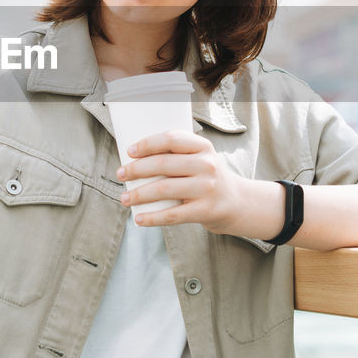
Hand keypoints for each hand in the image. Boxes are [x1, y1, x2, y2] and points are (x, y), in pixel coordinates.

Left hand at [116, 131, 249, 234]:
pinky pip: (172, 215)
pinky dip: (152, 218)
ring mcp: (207, 188)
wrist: (238, 202)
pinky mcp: (205, 211)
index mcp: (203, 147)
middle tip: (120, 174)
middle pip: (163, 165)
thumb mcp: (201, 158)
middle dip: (136, 170)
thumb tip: (134, 158)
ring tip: (124, 198)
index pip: (171, 139)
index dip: (148, 144)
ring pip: (164, 189)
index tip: (130, 151)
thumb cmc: (208, 177)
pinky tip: (139, 219)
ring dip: (139, 194)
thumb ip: (177, 154)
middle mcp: (207, 165)